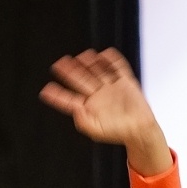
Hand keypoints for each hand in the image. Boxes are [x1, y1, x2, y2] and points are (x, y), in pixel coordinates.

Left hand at [40, 48, 170, 175]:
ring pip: (97, 71)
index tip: (46, 90)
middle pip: (80, 80)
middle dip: (69, 72)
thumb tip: (75, 109)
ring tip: (82, 57)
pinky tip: (104, 54)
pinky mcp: (124, 82)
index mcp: (88, 107)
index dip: (57, 95)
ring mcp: (110, 87)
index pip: (69, 99)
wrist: (140, 130)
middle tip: (59, 64)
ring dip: (89, 63)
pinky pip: (117, 68)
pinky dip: (112, 60)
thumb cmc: (118, 133)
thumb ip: (83, 121)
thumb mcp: (96, 131)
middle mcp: (97, 95)